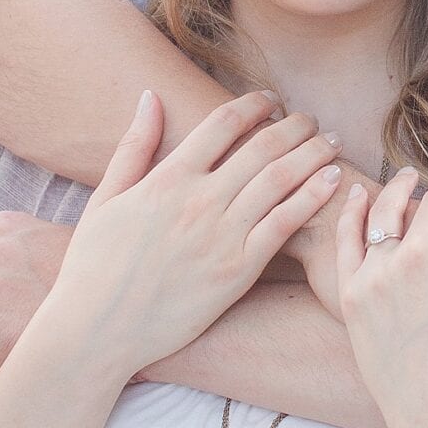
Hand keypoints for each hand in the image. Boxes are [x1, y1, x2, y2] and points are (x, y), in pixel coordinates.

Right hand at [41, 89, 343, 374]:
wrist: (96, 331)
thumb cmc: (93, 267)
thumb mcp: (105, 199)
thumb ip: (134, 146)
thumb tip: (150, 96)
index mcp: (167, 179)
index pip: (222, 123)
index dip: (253, 104)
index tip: (270, 101)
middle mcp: (198, 201)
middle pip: (261, 147)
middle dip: (294, 126)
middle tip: (312, 119)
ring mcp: (221, 236)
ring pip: (281, 179)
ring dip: (313, 153)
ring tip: (332, 142)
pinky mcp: (238, 271)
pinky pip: (285, 225)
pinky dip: (313, 197)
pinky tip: (334, 180)